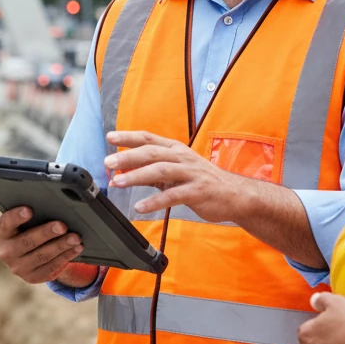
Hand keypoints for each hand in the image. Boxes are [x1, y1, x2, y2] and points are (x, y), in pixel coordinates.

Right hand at [0, 206, 92, 284]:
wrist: (27, 255)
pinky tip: (75, 248)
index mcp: (1, 234)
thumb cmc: (27, 229)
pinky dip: (65, 257)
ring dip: (61, 246)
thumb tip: (54, 207)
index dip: (16, 217)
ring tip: (75, 237)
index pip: (5, 223)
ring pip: (42, 256)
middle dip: (46, 233)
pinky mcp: (31, 278)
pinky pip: (50, 268)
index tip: (29, 210)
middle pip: (27, 242)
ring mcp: (18, 268)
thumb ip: (32, 216)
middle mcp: (6, 252)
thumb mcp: (24, 223)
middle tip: (63, 226)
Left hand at [105, 131, 248, 222]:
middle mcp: (182, 157)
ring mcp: (191, 174)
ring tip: (118, 183)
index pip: (148, 138)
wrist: (236, 194)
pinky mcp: (197, 192)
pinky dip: (154, 201)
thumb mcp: (176, 171)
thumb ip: (152, 170)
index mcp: (176, 149)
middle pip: (151, 152)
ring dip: (137, 176)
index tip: (109, 137)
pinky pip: (173, 196)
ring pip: (160, 171)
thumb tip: (123, 169)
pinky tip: (140, 206)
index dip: (128, 137)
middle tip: (108, 163)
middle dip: (128, 156)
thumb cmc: (202, 181)